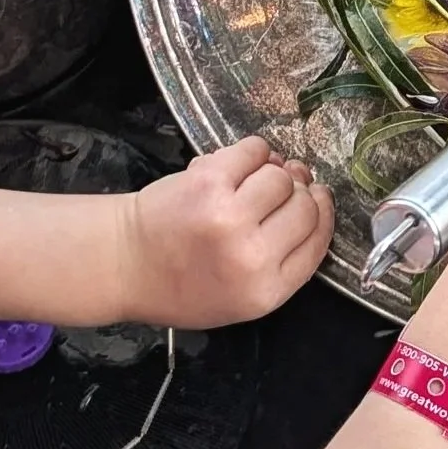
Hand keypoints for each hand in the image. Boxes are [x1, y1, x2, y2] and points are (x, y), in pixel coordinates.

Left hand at [114, 137, 333, 326]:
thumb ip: (283, 261)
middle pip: (305, 205)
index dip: (322, 212)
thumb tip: (312, 198)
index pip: (318, 239)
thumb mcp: (241, 299)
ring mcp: (230, 217)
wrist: (125, 263)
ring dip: (273, 171)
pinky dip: (254, 152)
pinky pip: (255, 150)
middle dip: (298, 192)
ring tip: (253, 180)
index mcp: (266, 290)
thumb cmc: (183, 284)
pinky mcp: (208, 182)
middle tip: (280, 190)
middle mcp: (253, 256)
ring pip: (282, 176)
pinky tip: (239, 164)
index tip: (317, 197)